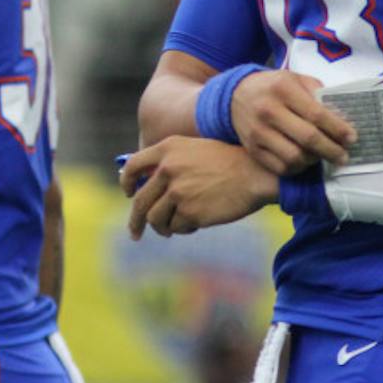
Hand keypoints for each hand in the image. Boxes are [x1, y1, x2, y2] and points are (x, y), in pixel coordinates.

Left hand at [120, 137, 278, 239]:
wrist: (256, 174)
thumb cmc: (229, 162)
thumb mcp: (196, 150)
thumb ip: (171, 163)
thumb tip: (145, 186)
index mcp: (168, 149)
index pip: (133, 166)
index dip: (126, 182)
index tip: (127, 193)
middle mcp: (169, 169)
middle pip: (139, 201)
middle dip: (135, 221)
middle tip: (135, 233)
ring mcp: (178, 191)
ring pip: (155, 219)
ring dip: (162, 227)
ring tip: (173, 227)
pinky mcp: (190, 212)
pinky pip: (176, 227)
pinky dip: (183, 228)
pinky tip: (196, 222)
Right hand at [231, 70, 355, 174]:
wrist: (236, 95)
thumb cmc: (274, 86)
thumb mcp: (295, 79)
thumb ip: (317, 93)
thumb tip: (341, 116)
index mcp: (283, 89)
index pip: (316, 114)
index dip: (337, 129)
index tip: (352, 138)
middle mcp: (268, 111)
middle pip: (307, 139)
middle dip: (331, 150)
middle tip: (343, 156)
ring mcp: (258, 132)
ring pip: (294, 157)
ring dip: (314, 160)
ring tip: (322, 156)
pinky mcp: (253, 149)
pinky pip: (280, 167)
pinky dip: (298, 168)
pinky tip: (305, 161)